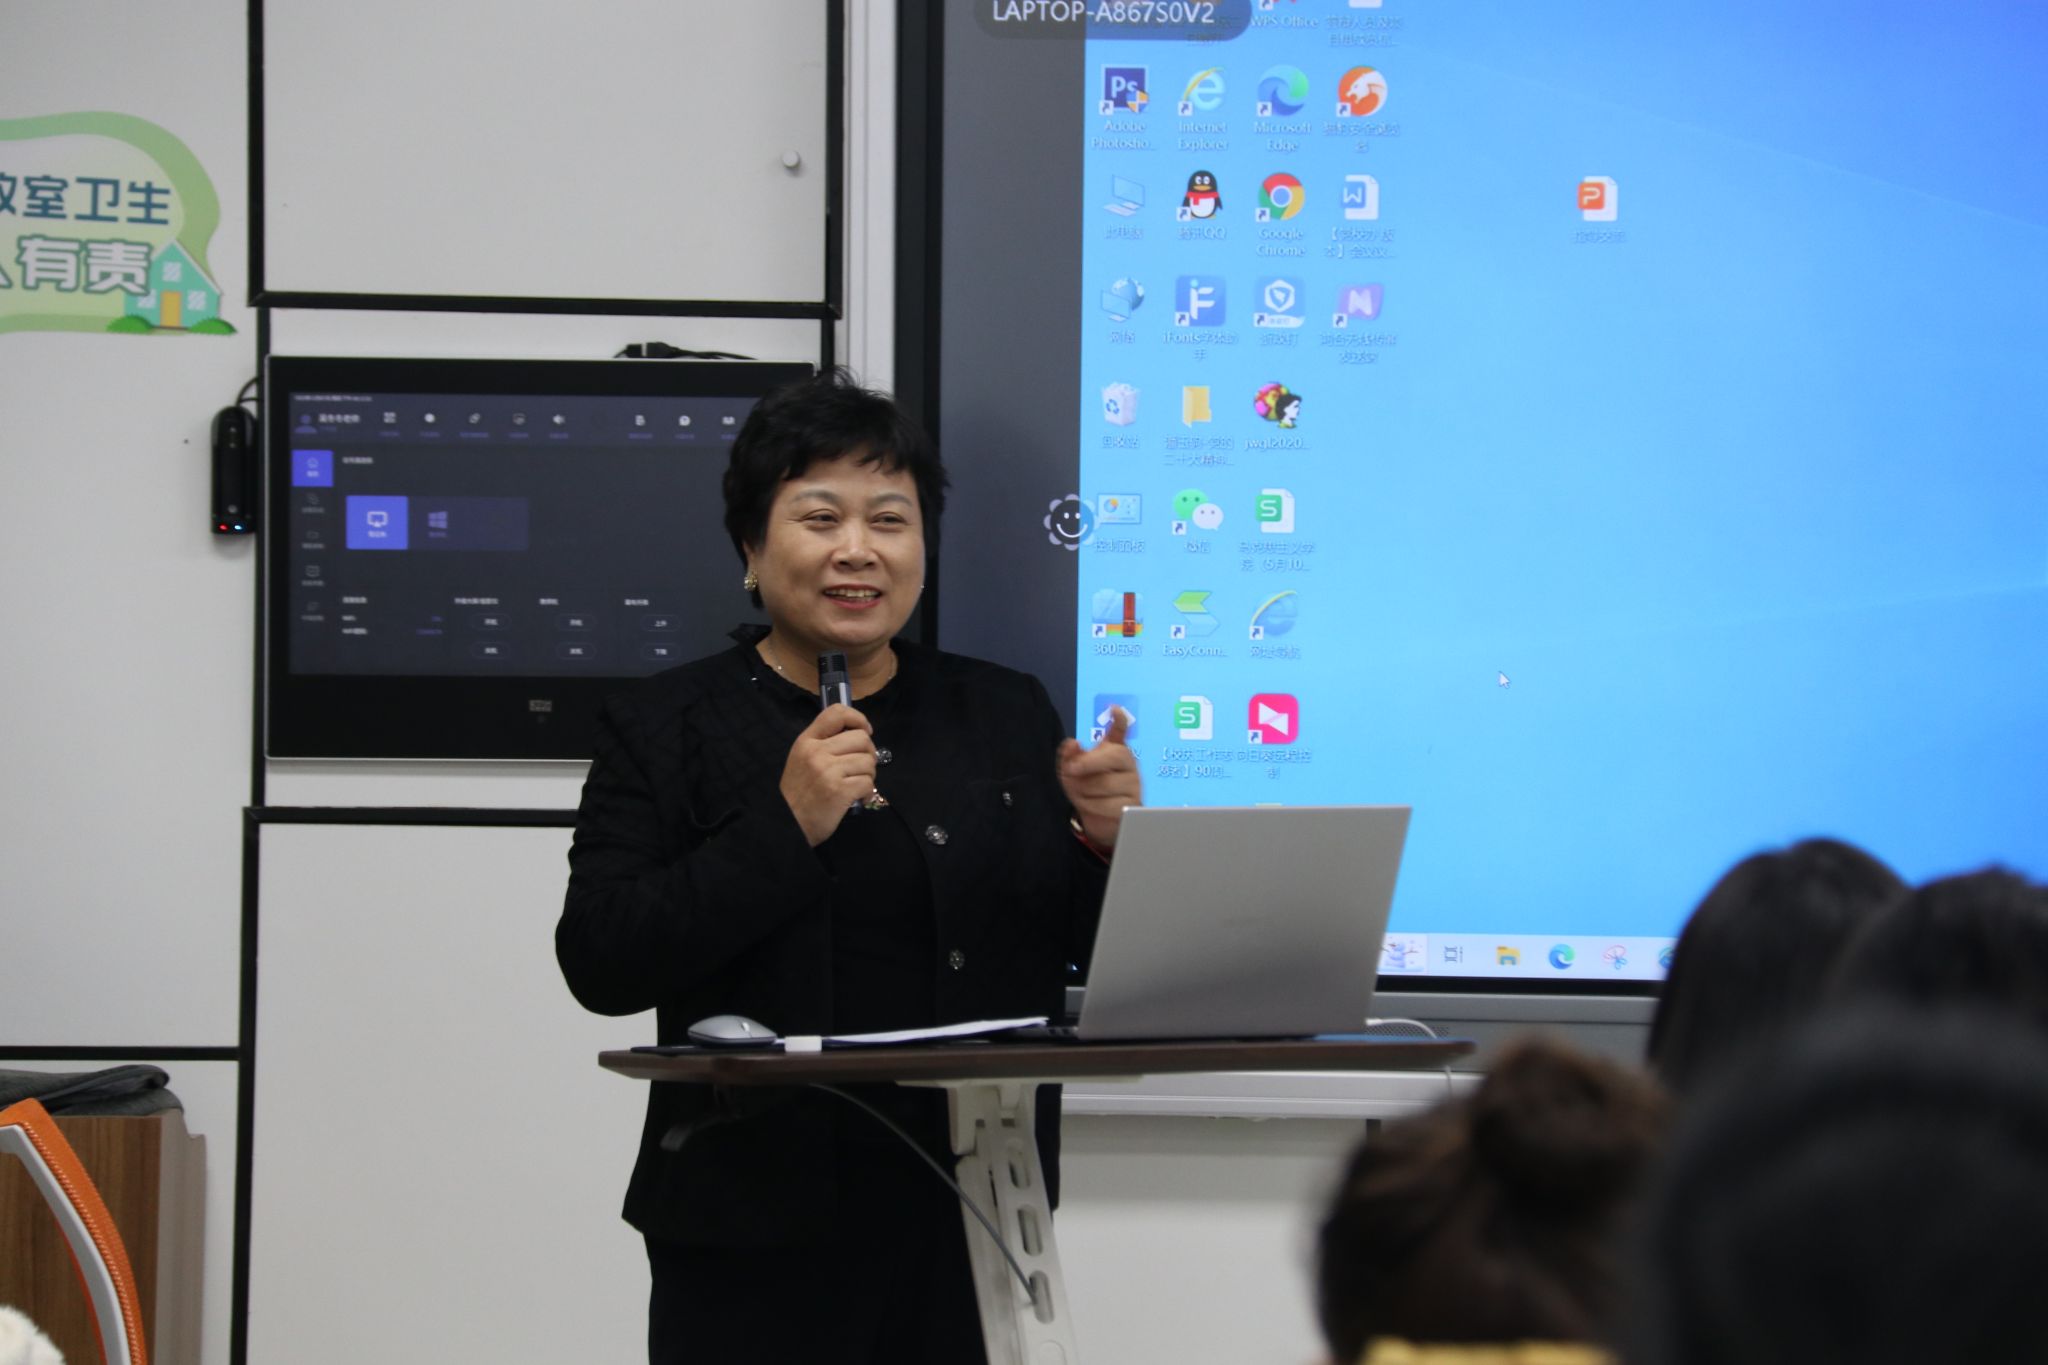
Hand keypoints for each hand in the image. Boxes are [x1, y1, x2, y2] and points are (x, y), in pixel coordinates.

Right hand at [781, 704, 876, 846]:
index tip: (865, 731)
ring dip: (868, 774)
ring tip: (856, 784)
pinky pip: (868, 783)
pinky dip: (867, 792)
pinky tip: (857, 797)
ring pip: (868, 761)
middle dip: (868, 753)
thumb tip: (858, 734)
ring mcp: (828, 771)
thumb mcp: (801, 759)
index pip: (837, 713)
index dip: (858, 718)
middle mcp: (817, 752)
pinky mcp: (839, 791)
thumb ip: (823, 743)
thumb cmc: (798, 793)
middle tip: (861, 766)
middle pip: (861, 738)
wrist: (787, 824)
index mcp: (807, 741)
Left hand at [1058, 706, 1141, 851]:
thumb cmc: (1088, 788)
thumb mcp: (1074, 771)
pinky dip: (1091, 806)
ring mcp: (1134, 785)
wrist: (1099, 819)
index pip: (1120, 732)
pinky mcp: (1132, 806)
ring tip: (1079, 793)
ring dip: (1083, 790)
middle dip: (1088, 763)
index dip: (1119, 720)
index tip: (1114, 710)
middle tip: (1071, 770)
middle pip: (1113, 756)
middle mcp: (1129, 764)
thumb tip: (1072, 743)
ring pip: (1105, 783)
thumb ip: (1070, 756)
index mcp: (1116, 750)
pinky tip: (1089, 805)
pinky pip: (1107, 804)